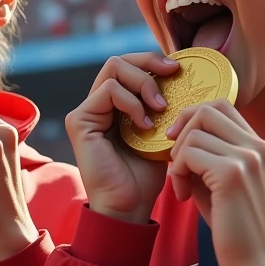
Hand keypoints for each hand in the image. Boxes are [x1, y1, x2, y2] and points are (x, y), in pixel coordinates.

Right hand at [65, 53, 179, 223]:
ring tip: (160, 108)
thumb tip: (184, 77)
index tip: (178, 69)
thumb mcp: (162, 132)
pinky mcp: (80, 120)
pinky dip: (132, 102)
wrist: (129, 205)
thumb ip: (163, 106)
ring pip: (114, 68)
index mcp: (115, 105)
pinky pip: (109, 91)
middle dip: (149, 62)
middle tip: (172, 73)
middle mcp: (97, 104)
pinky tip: (145, 125)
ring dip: (144, 83)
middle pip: (119, 60)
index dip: (152, 61)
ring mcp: (86, 111)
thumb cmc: (146, 175)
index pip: (129, 66)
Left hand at [167, 99, 264, 265]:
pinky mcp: (232, 174)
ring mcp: (248, 158)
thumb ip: (207, 157)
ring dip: (178, 156)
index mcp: (261, 147)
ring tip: (181, 185)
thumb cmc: (236, 230)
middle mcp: (259, 147)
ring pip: (196, 131)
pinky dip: (178, 172)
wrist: (258, 265)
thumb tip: (179, 137)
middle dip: (182, 130)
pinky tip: (183, 196)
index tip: (180, 144)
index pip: (222, 106)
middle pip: (208, 109)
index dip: (193, 118)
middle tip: (175, 162)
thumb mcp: (222, 184)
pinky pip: (190, 153)